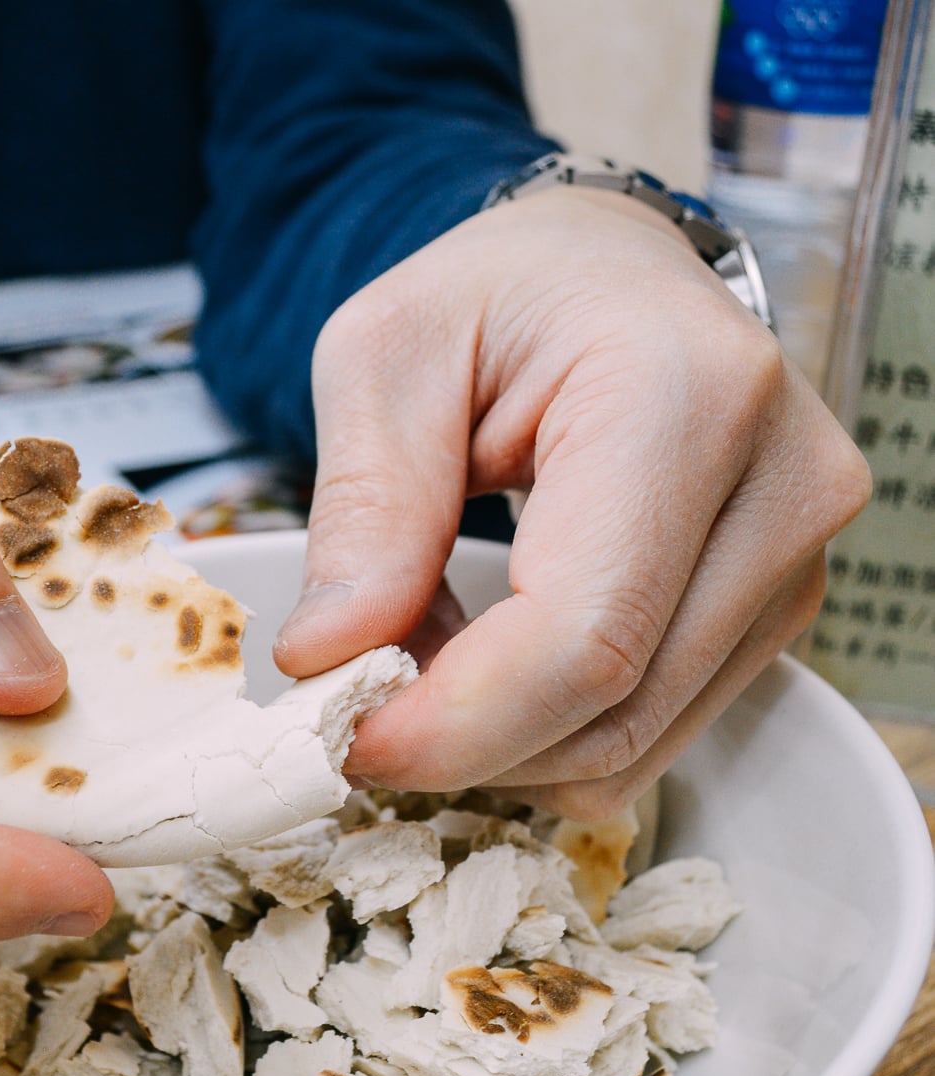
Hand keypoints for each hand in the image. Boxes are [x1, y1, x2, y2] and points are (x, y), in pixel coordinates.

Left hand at [275, 188, 869, 816]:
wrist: (607, 278)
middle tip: (351, 698)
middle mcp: (782, 489)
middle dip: (458, 744)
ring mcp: (795, 565)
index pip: (584, 635)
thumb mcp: (389, 359)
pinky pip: (645, 739)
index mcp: (688, 395)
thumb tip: (328, 659)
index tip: (343, 736)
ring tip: (422, 650)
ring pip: (629, 750)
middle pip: (612, 715)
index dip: (454, 721)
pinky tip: (489, 662)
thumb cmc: (499, 298)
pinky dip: (543, 735)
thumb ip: (364, 510)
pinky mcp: (773, 617)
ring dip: (497, 744)